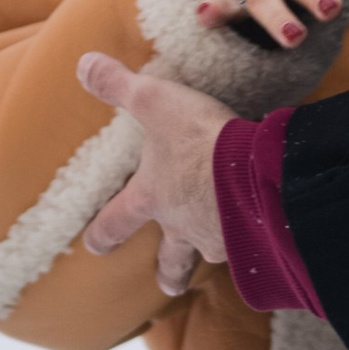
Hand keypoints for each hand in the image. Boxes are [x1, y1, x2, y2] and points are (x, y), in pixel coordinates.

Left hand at [78, 53, 233, 295]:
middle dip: (169, 272)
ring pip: (215, 250)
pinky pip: (252, 244)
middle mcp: (183, 225)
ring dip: (217, 251)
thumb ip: (119, 85)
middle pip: (172, 258)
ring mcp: (221, 236)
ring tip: (226, 255)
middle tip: (167, 286)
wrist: (255, 172)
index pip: (117, 220)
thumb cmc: (197, 139)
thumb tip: (83, 64)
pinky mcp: (255, 238)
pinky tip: (265, 236)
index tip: (93, 247)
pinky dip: (255, 240)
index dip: (103, 232)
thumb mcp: (154, 101)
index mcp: (152, 197)